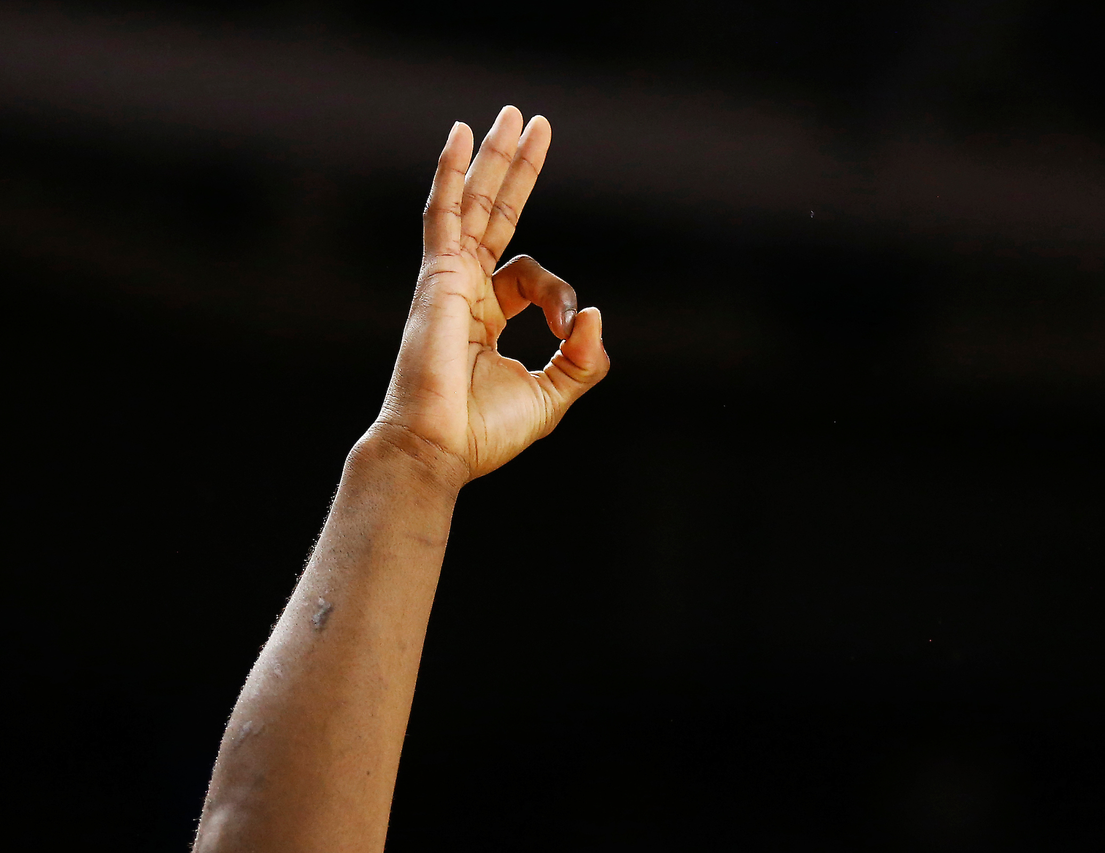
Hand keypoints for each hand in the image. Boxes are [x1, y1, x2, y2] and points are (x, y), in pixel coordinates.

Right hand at [375, 106, 608, 482]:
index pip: (530, 275)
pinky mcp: (437, 277)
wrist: (438, 448)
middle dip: (517, 170)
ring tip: (510, 116)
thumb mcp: (552, 395)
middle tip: (535, 124)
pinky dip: (452, 173)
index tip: (570, 329)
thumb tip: (596, 315)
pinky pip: (444, 213)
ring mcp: (447, 280)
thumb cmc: (483, 432)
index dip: (561, 295)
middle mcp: (464, 290)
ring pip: (473, 204)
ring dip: (493, 159)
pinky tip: (463, 135)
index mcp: (486, 317)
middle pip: (495, 215)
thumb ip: (583, 360)